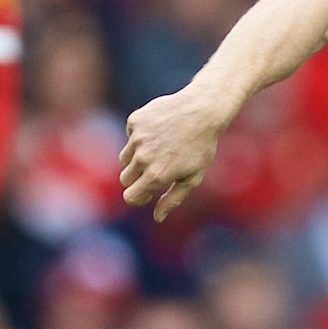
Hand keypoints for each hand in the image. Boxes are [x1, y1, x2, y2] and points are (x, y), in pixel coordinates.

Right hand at [120, 87, 228, 220]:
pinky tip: (160, 131)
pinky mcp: (134, 122)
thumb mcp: (193, 177)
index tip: (147, 192)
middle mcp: (142, 158)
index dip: (138, 197)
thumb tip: (158, 218)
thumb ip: (173, 199)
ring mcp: (137, 138)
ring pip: (125, 158)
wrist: (202, 110)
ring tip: (162, 148)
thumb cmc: (201, 147)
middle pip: (126, 178)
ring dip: (137, 157)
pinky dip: (141, 136)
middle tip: (158, 167)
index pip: (130, 196)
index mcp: (156, 175)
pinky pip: (130, 136)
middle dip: (138, 178)